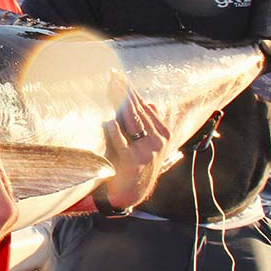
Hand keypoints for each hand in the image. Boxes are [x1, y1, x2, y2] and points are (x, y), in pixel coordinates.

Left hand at [99, 81, 171, 211]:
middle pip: (137, 109)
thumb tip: (151, 103)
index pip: (144, 106)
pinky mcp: (133, 161)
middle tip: (111, 75)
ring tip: (110, 87)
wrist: (131, 194)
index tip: (118, 76)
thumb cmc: (136, 165)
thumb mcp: (147, 144)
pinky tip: (107, 121)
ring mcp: (147, 151)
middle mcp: (158, 140)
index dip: (130, 90)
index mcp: (162, 133)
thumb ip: (149, 124)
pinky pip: (122, 142)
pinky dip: (114, 130)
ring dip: (120, 102)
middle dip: (123, 91)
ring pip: (132, 121)